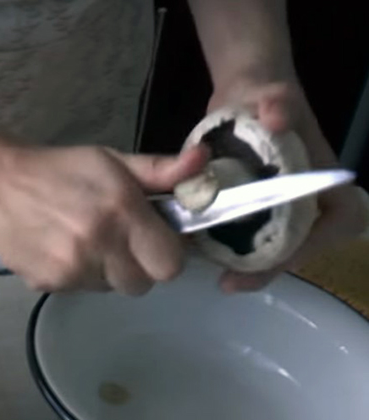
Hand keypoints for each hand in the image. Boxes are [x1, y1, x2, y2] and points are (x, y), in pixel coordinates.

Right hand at [0, 144, 208, 294]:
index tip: (153, 238)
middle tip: (119, 240)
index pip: (170, 265)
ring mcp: (71, 270)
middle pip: (142, 284)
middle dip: (138, 266)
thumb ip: (160, 170)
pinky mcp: (47, 285)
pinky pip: (79, 290)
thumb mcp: (111, 160)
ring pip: (110, 288)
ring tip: (85, 240)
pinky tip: (60, 248)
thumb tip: (203, 162)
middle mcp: (99, 246)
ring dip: (106, 270)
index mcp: (121, 212)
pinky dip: (78, 274)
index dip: (166, 253)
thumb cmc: (59, 168)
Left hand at [208, 79, 368, 292]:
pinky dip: (237, 251)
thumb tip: (276, 118)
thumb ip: (279, 103)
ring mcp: (285, 205)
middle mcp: (311, 197)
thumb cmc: (265, 94)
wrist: (243, 91)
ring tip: (224, 280)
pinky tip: (210, 259)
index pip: (339, 221)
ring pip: (279, 246)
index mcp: (326, 178)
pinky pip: (255, 237)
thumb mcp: (272, 94)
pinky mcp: (259, 207)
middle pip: (305, 244)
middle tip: (233, 282)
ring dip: (255, 267)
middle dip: (273, 267)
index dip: (314, 244)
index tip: (278, 257)